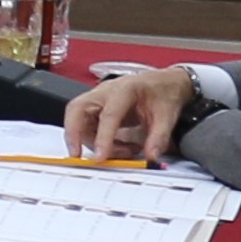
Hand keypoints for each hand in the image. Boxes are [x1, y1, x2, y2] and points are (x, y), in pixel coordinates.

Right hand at [67, 65, 201, 160]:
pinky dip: (96, 140)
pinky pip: (86, 126)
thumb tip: (151, 156)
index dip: (103, 138)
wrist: (164, 84)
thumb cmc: (163, 94)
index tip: (100, 157)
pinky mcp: (96, 108)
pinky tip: (117, 146)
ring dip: (91, 140)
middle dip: (73, 134)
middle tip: (76, 155)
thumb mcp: (167, 116)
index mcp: (125, 90)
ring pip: (78, 120)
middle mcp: (105, 92)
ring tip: (121, 151)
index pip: (108, 115)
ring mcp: (98, 99)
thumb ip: (159, 137)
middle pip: (76, 110)